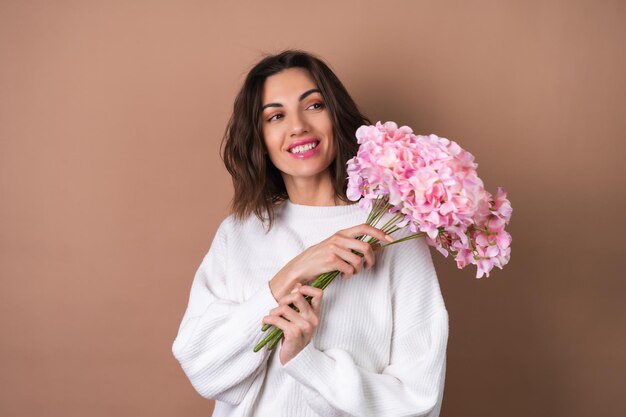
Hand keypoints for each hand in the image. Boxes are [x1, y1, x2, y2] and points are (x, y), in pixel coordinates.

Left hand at [262, 284, 322, 364]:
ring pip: (284, 308)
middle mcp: (313, 319)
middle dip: (283, 299)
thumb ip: (300, 304)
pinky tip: (266, 322)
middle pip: (297, 297)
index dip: (306, 288)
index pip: (318, 294)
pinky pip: (277, 320)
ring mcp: (304, 327)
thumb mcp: (300, 319)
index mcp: (316, 314)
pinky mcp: (294, 333)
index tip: (295, 291)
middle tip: (278, 306)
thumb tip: (297, 286)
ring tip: (271, 317)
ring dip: (273, 312)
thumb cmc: (295, 336)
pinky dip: (268, 320)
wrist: (294, 358)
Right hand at [269, 224, 392, 300]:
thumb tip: (370, 248)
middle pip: (365, 247)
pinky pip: (349, 270)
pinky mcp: (331, 260)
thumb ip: (350, 244)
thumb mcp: (335, 245)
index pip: (364, 228)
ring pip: (358, 261)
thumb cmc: (320, 257)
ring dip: (358, 270)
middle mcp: (338, 238)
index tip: (390, 239)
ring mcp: (334, 249)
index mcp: (341, 233)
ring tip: (352, 272)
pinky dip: (349, 275)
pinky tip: (343, 275)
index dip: (379, 233)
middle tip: (368, 266)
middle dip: (371, 260)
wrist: (302, 266)